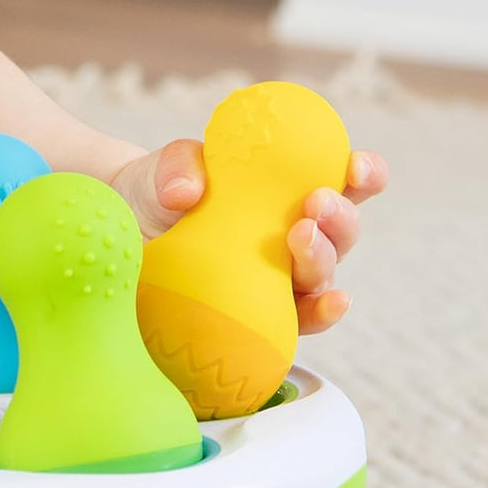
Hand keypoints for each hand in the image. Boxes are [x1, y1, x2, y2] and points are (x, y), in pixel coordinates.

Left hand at [108, 139, 388, 334]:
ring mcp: (279, 279)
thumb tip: (188, 191)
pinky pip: (300, 321)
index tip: (356, 168)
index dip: (363, 175)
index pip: (342, 182)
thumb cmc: (156, 197)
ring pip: (322, 275)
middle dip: (338, 218)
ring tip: (300, 237)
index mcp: (287, 191)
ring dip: (322, 258)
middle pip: (340, 232)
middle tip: (313, 204)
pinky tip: (330, 305)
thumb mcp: (163, 172)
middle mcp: (293, 236)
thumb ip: (178, 167)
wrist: (123, 238)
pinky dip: (320, 314)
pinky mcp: (260, 318)